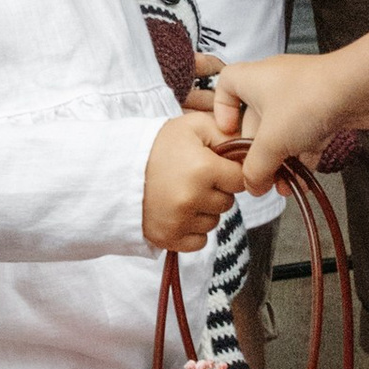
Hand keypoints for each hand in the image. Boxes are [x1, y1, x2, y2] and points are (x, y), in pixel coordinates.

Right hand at [142, 110, 244, 248]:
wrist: (117, 170)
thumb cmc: (157, 146)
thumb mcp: (192, 126)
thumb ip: (225, 132)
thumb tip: (251, 147)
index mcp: (203, 169)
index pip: (241, 178)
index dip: (230, 171)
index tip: (216, 167)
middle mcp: (193, 199)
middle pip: (228, 202)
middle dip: (217, 191)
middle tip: (194, 179)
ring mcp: (180, 222)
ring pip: (214, 222)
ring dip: (205, 211)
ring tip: (182, 194)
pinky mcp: (169, 238)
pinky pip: (199, 241)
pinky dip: (193, 231)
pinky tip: (178, 213)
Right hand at [197, 49, 356, 191]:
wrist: (361, 88)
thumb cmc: (306, 103)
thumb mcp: (271, 142)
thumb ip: (255, 168)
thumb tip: (251, 187)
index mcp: (251, 80)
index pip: (225, 85)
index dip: (221, 110)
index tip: (228, 135)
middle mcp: (274, 84)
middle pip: (255, 120)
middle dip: (257, 153)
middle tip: (260, 179)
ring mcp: (301, 95)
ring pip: (283, 131)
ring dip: (281, 160)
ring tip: (284, 186)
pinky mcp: (324, 107)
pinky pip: (307, 134)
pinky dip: (305, 155)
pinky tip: (305, 178)